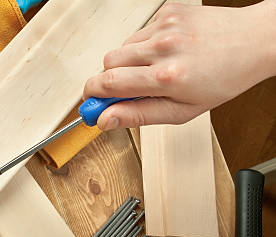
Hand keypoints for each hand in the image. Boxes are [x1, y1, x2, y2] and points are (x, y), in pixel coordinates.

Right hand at [83, 1, 275, 129]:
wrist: (253, 42)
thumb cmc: (223, 78)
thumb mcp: (182, 111)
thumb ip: (138, 115)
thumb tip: (106, 120)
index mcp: (166, 77)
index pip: (109, 84)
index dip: (92, 95)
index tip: (89, 103)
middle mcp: (163, 48)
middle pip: (108, 63)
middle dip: (109, 79)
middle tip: (122, 90)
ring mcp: (164, 27)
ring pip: (122, 47)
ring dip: (129, 62)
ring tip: (154, 69)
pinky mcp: (167, 11)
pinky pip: (139, 32)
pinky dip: (144, 45)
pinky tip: (165, 51)